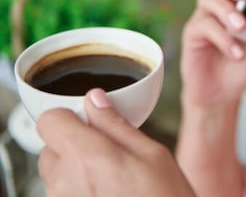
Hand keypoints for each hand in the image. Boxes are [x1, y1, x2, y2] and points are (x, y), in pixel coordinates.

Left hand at [37, 89, 194, 196]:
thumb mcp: (153, 154)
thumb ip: (117, 125)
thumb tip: (96, 101)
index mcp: (87, 157)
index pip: (49, 121)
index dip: (67, 115)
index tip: (87, 118)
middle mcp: (66, 183)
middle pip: (50, 147)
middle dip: (73, 143)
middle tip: (106, 149)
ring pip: (56, 173)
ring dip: (75, 168)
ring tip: (111, 176)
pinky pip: (64, 194)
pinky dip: (79, 188)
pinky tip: (108, 192)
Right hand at [180, 0, 245, 106]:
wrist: (223, 93)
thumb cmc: (244, 67)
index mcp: (239, 6)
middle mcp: (220, 8)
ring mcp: (204, 19)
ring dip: (226, 10)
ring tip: (241, 27)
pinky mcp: (192, 35)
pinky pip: (204, 26)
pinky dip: (222, 38)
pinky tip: (236, 53)